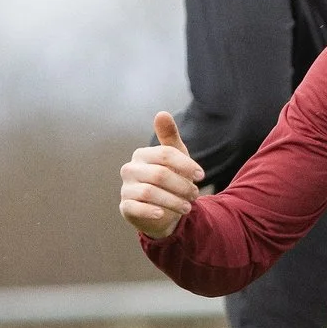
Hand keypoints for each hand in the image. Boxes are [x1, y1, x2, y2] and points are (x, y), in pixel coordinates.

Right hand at [117, 112, 203, 239]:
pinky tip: (163, 214)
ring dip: (173, 201)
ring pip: (150, 192)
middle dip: (182, 186)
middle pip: (160, 174)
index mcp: (142, 154)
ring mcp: (126, 188)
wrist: (162, 211)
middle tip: (195, 195)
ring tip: (187, 207)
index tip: (201, 175)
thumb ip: (169, 137)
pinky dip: (151, 211)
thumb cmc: (170, 179)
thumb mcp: (175, 157)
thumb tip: (161, 113)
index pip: (165, 154)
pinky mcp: (125, 207)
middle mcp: (130, 169)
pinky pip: (136, 208)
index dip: (186, 164)